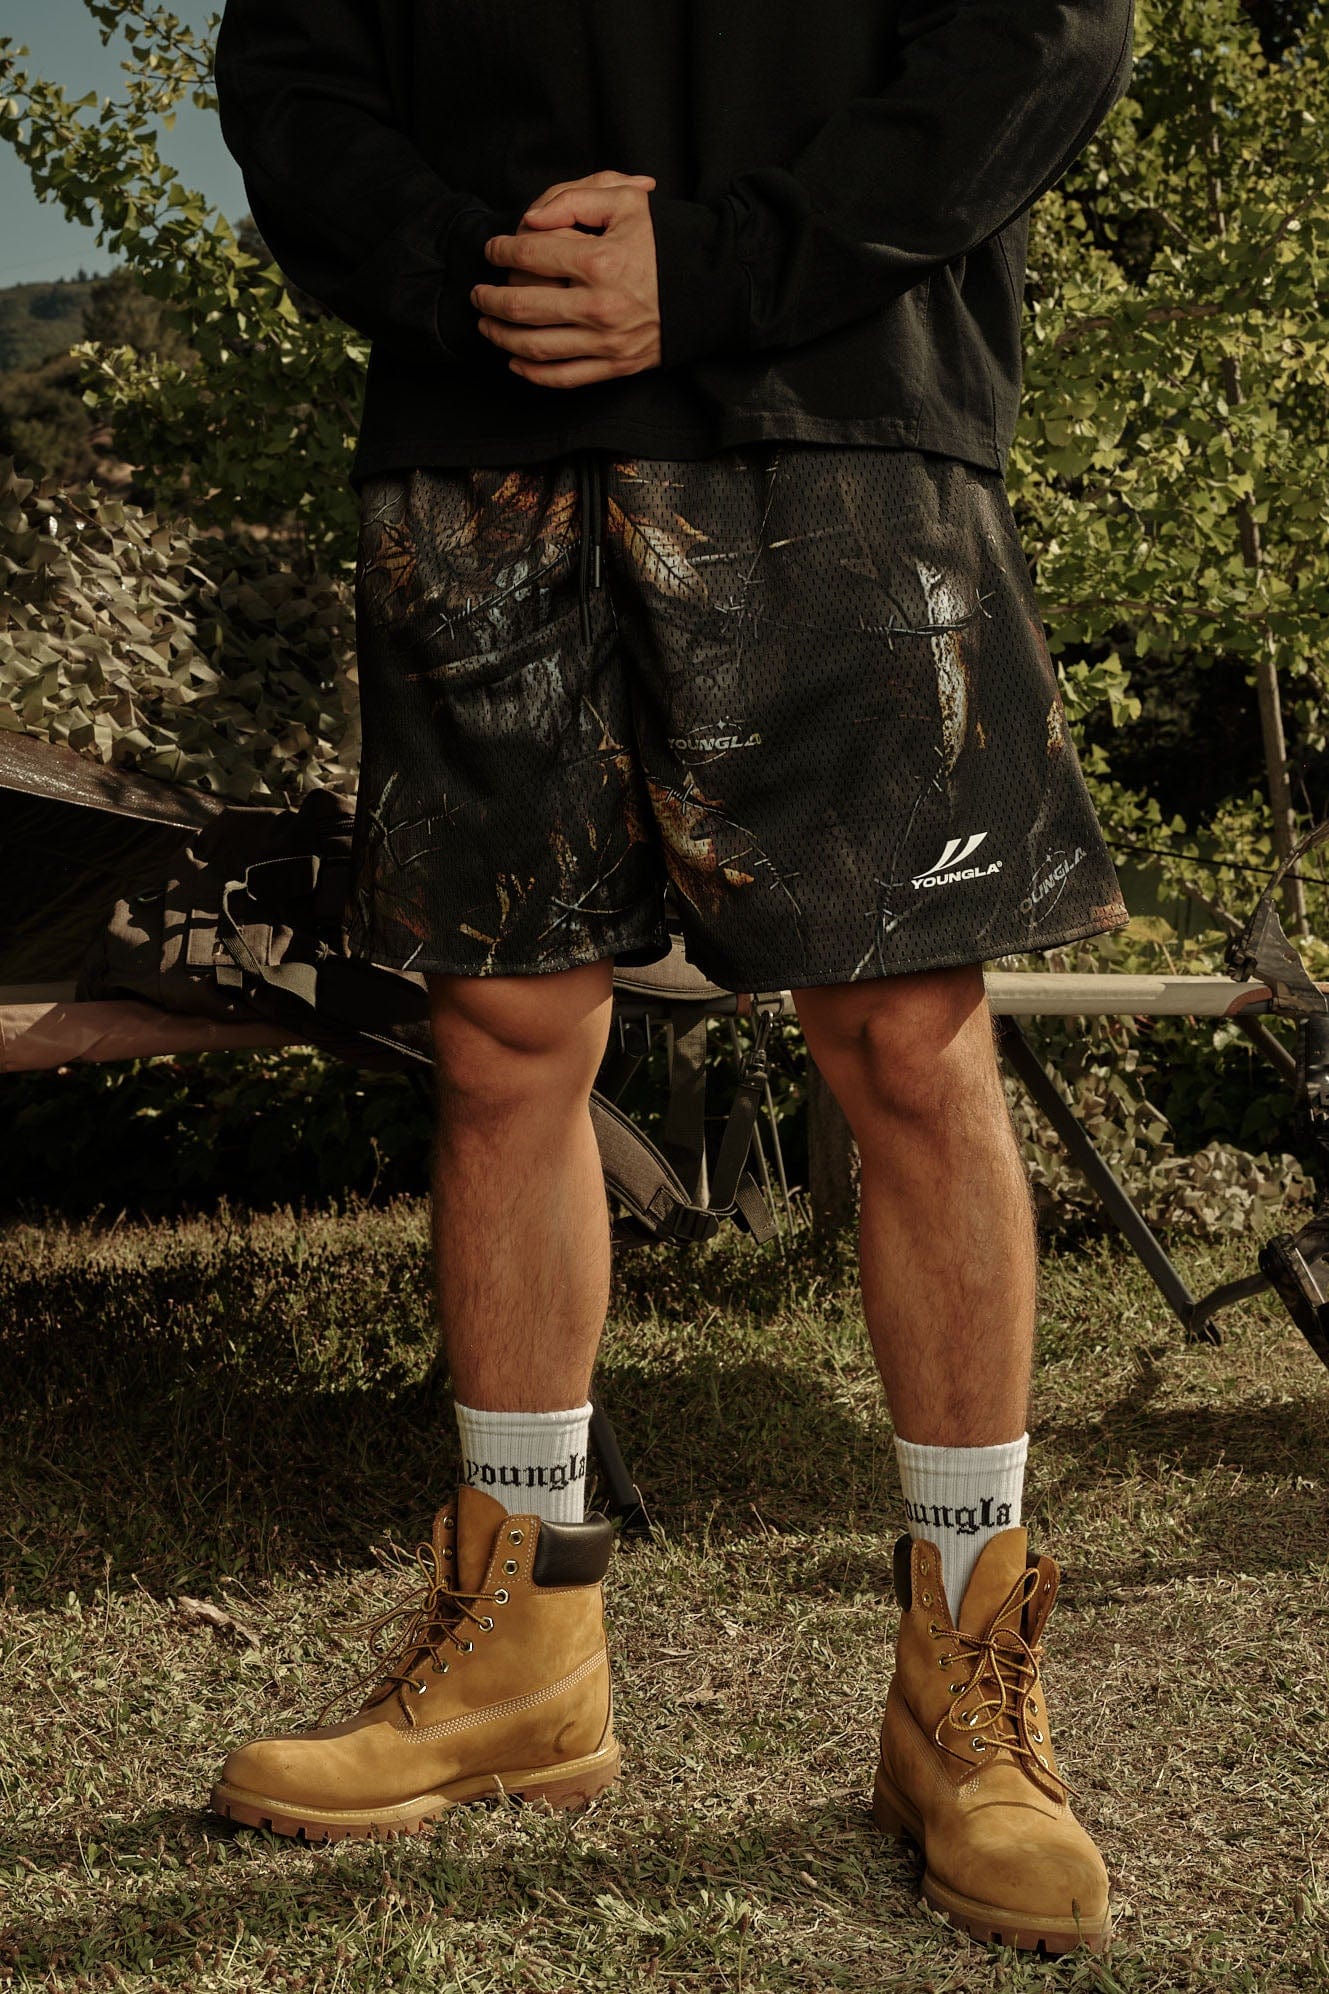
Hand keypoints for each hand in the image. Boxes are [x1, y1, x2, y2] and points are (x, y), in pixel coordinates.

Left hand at [471, 169, 662, 387]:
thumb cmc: (666, 241)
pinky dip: (532, 374)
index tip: (492, 248)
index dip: (501, 249)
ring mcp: (606, 342)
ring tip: (486, 323)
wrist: (712, 288)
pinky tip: (514, 362)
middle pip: (523, 306)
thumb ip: (575, 199)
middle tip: (477, 291)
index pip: (530, 254)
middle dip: (490, 298)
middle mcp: (600, 306)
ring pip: (535, 346)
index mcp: (600, 261)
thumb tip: (529, 222)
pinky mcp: (615, 366)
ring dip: (501, 336)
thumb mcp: (628, 201)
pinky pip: (563, 377)